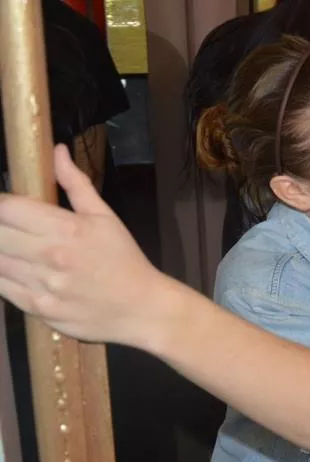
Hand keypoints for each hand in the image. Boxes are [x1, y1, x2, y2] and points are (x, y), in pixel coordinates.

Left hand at [0, 145, 169, 344]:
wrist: (142, 308)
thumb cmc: (125, 260)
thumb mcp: (106, 217)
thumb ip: (77, 184)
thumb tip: (57, 151)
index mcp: (67, 228)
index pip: (8, 208)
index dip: (1, 205)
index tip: (7, 208)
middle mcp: (50, 256)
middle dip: (0, 228)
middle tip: (10, 228)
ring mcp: (42, 285)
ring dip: (1, 252)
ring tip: (13, 247)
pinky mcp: (38, 309)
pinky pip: (3, 288)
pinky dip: (2, 277)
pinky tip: (15, 269)